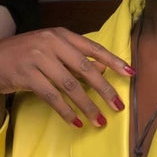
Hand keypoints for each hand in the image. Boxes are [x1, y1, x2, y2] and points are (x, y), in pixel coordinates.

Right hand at [0, 27, 133, 127]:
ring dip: (86, 105)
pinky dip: (65, 111)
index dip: (114, 61)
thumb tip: (103, 71)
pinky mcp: (26, 75)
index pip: (93, 48)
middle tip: (117, 105)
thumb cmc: (26, 53)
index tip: (131, 73)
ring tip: (99, 119)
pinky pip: (52, 96)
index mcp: (62, 35)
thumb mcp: (52, 50)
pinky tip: (75, 122)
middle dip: (104, 89)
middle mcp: (52, 43)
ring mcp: (38, 58)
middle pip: (85, 68)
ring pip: (69, 85)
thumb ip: (76, 59)